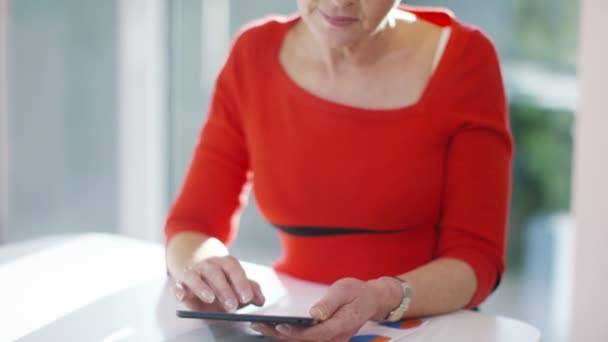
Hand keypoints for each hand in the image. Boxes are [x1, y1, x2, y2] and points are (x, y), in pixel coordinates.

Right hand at [169, 255, 265, 311]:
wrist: (201, 274)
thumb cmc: (224, 282)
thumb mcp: (238, 285)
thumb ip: (251, 290)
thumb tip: (261, 300)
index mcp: (226, 263)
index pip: (234, 269)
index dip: (241, 283)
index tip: (247, 298)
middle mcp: (209, 265)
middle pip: (216, 273)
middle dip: (224, 289)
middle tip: (232, 305)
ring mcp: (194, 273)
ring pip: (196, 277)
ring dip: (203, 288)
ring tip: (210, 298)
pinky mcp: (180, 283)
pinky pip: (177, 285)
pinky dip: (179, 290)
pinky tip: (182, 296)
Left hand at [251, 277, 396, 341]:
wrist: (371, 300)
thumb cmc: (357, 293)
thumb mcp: (345, 290)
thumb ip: (329, 303)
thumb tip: (315, 314)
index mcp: (342, 326)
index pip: (317, 334)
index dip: (297, 332)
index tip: (280, 325)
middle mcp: (337, 338)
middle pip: (305, 341)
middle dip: (280, 335)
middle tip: (259, 326)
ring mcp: (332, 341)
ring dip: (281, 336)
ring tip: (260, 326)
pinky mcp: (326, 339)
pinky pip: (306, 340)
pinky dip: (289, 335)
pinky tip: (273, 328)